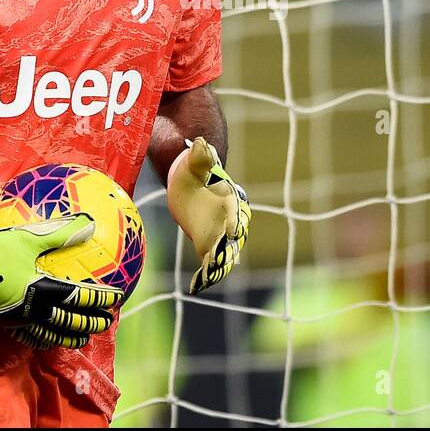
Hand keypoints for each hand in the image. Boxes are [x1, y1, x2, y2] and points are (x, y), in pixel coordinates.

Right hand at [0, 196, 121, 347]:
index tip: (115, 298)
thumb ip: (62, 233)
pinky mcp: (5, 322)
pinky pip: (29, 337)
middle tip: (107, 322)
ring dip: (70, 336)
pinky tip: (51, 340)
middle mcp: (32, 308)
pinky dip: (45, 340)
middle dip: (89, 322)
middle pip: (68, 321)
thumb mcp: (30, 236)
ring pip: (50, 334)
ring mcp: (18, 319)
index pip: (77, 298)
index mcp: (41, 288)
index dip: (98, 299)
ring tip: (84, 338)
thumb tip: (89, 223)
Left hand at [166, 137, 250, 293]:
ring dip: (219, 265)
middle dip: (229, 249)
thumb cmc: (195, 168)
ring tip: (210, 277)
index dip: (236, 222)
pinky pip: (210, 261)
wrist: (192, 180)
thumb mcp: (196, 161)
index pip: (237, 211)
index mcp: (231, 199)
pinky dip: (206, 274)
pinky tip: (196, 286)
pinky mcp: (208, 244)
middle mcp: (231, 219)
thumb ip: (200, 156)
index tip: (233, 232)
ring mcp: (221, 234)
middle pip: (234, 237)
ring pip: (224, 252)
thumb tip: (200, 144)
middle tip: (222, 262)